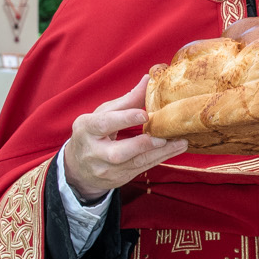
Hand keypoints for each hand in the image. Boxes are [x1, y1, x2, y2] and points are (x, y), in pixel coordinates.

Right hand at [62, 77, 185, 201]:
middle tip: (164, 137)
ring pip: (135, 163)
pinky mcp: (117, 179)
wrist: (79, 168)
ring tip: (180, 143)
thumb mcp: (103, 114)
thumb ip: (127, 100)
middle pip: (118, 152)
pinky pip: (141, 169)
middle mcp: (93, 151)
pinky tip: (174, 150)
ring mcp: (105, 169)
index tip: (145, 114)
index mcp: (86, 128)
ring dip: (160, 153)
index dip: (124, 119)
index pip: (104, 124)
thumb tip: (149, 80)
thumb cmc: (93, 133)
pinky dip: (159, 159)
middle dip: (143, 145)